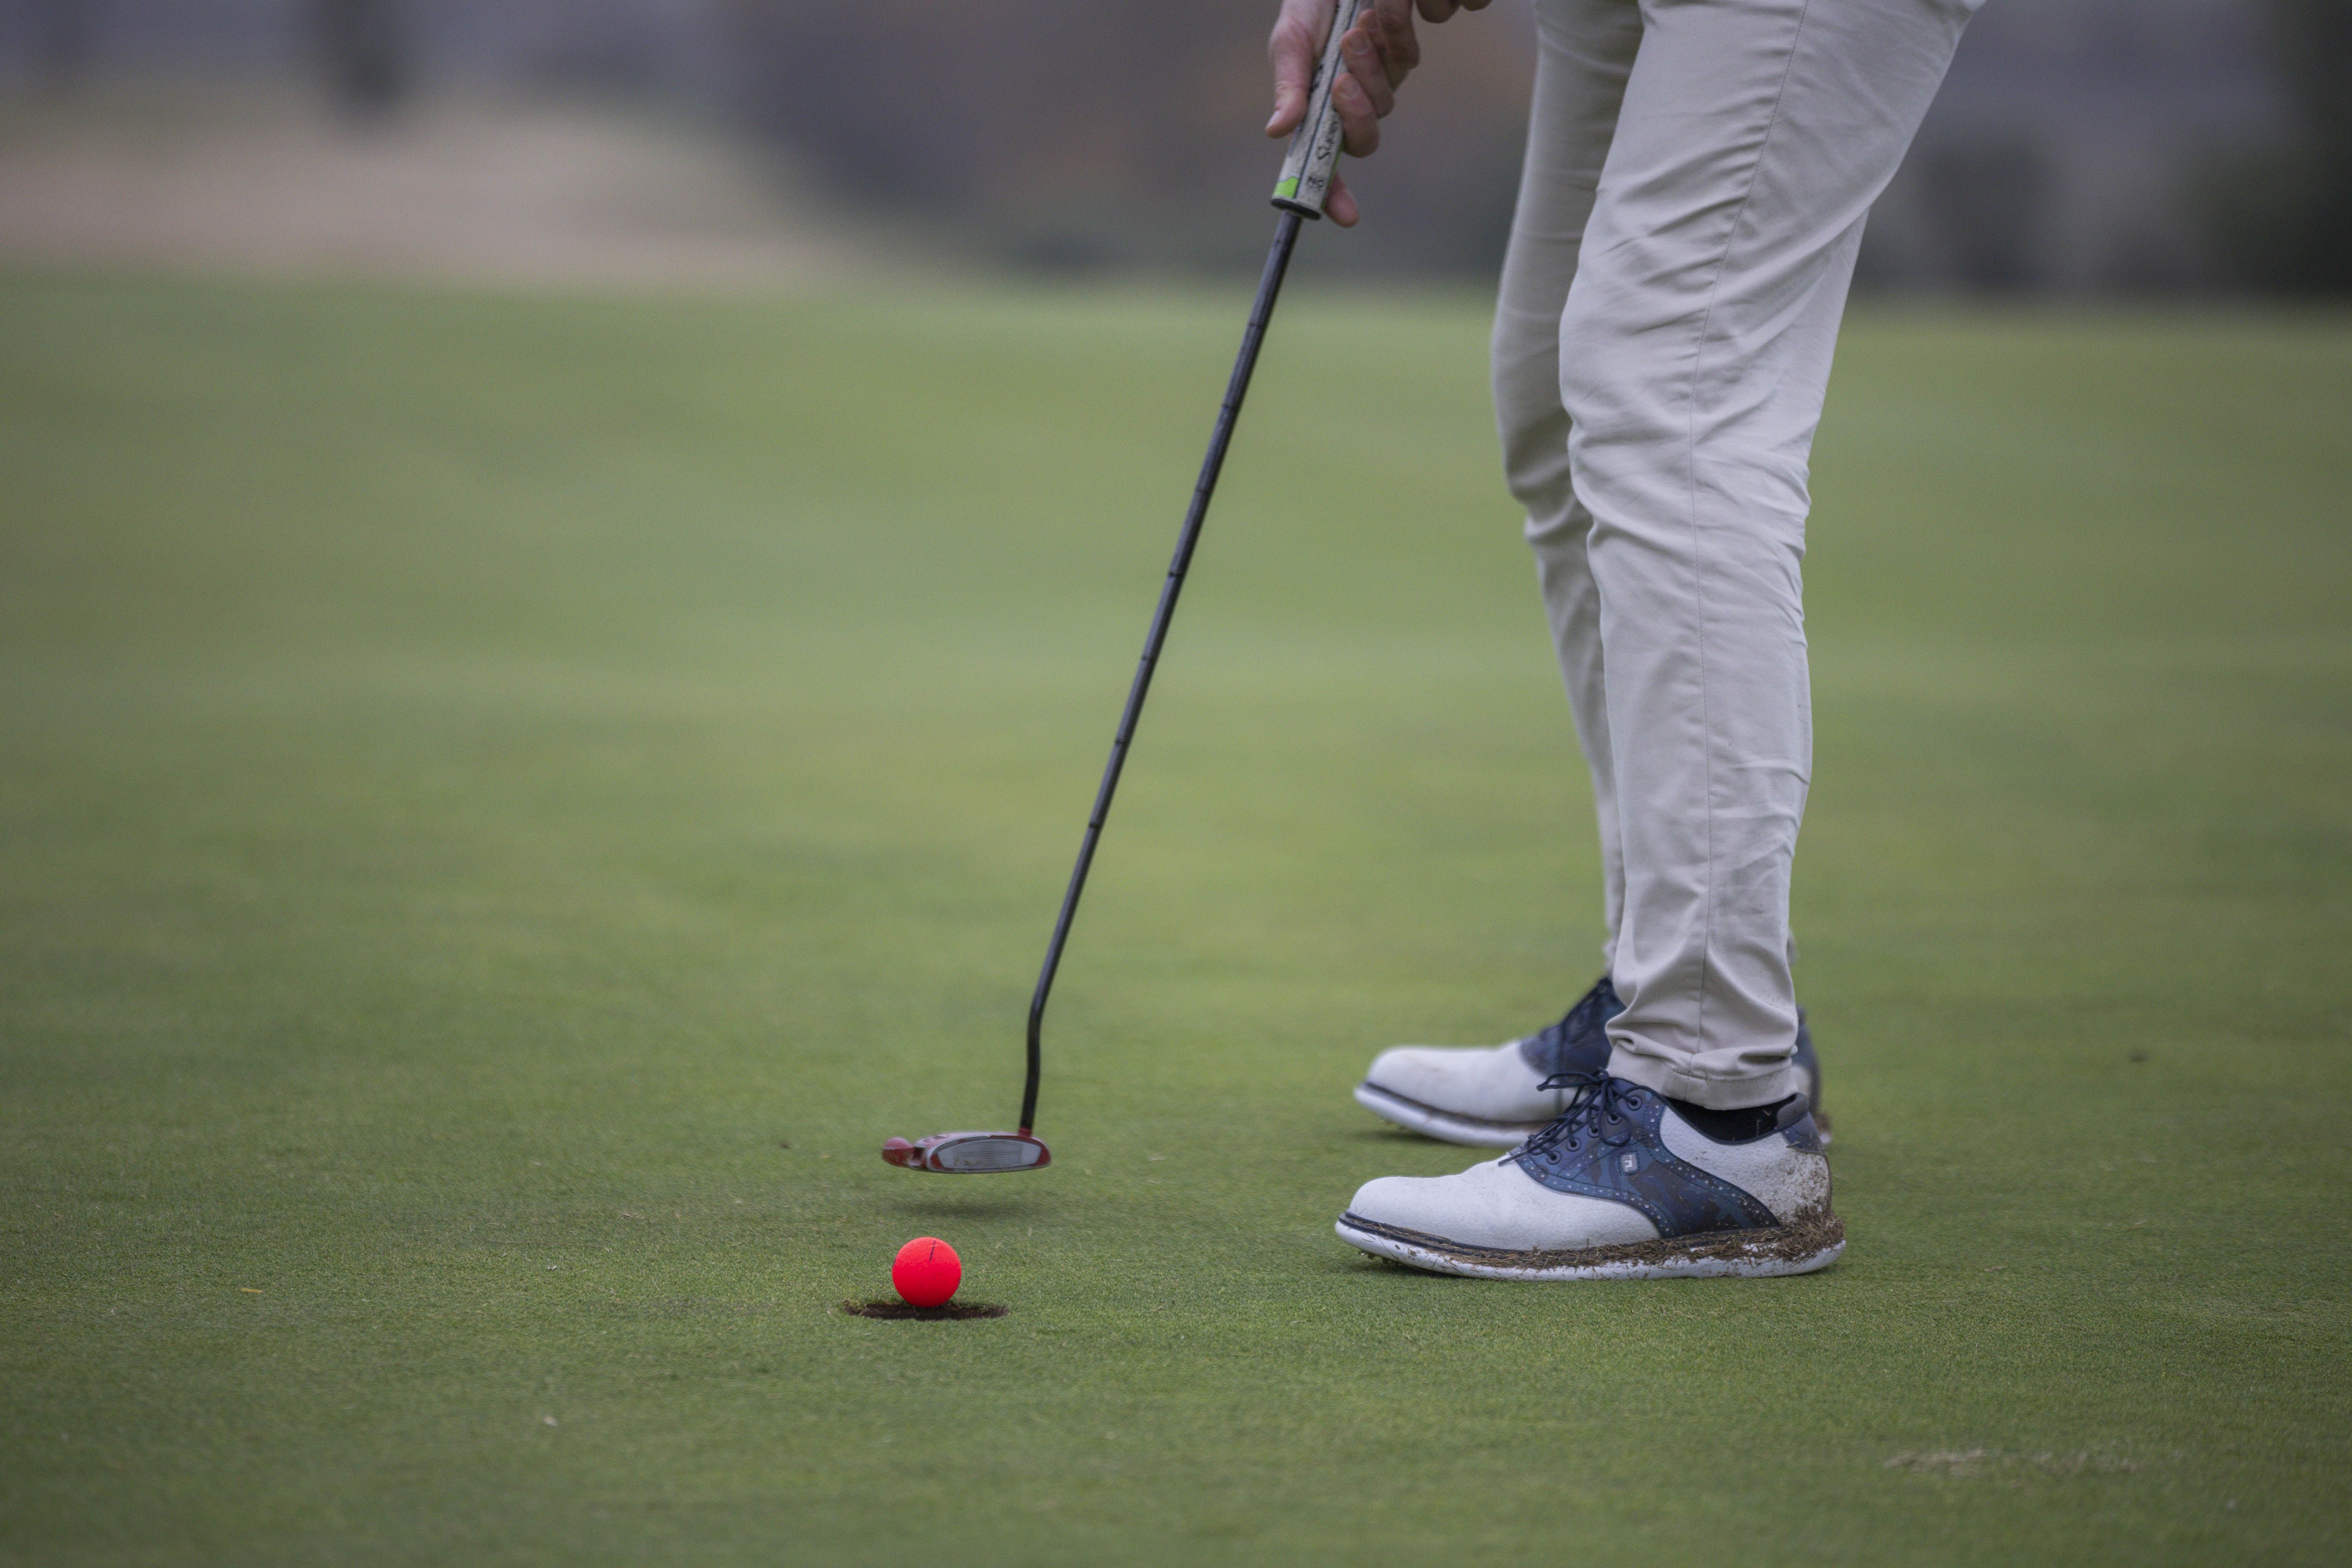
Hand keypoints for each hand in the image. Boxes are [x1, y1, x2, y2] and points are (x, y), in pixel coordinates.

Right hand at [1265, 0, 1486, 226]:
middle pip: (1363, 142)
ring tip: (1352, 31)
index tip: (1347, 216)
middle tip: (1340, 82)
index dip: (1333, 196)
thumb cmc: (1306, 10)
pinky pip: (1404, 66)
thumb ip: (1288, 88)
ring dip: (1369, 70)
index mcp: (1313, 116)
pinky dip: (1387, 44)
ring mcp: (1376, 86)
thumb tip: (1277, 132)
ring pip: (1385, 103)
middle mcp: (1346, 109)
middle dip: (1355, 117)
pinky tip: (1369, 18)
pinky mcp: (1399, 59)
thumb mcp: (1289, 44)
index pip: (1323, 167)